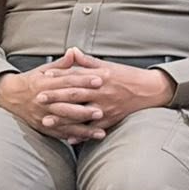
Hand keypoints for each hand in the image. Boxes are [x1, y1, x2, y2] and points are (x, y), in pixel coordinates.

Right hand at [0, 63, 105, 143]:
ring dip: (83, 128)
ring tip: (99, 132)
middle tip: (101, 111)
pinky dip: (74, 137)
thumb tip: (73, 52)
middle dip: (84, 109)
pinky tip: (87, 139)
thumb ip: (61, 64)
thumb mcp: (43, 69)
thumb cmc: (30, 81)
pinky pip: (59, 133)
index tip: (100, 80)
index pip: (68, 81)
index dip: (84, 80)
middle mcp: (44, 100)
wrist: (9, 96)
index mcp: (45, 83)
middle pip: (66, 104)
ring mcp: (43, 115)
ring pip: (65, 122)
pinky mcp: (42, 127)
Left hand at [35, 48, 173, 132]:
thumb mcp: (107, 65)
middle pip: (74, 95)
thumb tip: (71, 50)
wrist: (150, 90)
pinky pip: (94, 129)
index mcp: (99, 77)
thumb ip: (87, 61)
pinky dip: (82, 135)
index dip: (59, 77)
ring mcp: (106, 107)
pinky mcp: (111, 120)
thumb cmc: (127, 76)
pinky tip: (69, 139)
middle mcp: (101, 92)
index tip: (43, 77)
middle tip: (38, 99)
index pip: (75, 76)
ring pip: (81, 114)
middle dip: (55, 97)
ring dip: (63, 119)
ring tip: (47, 121)